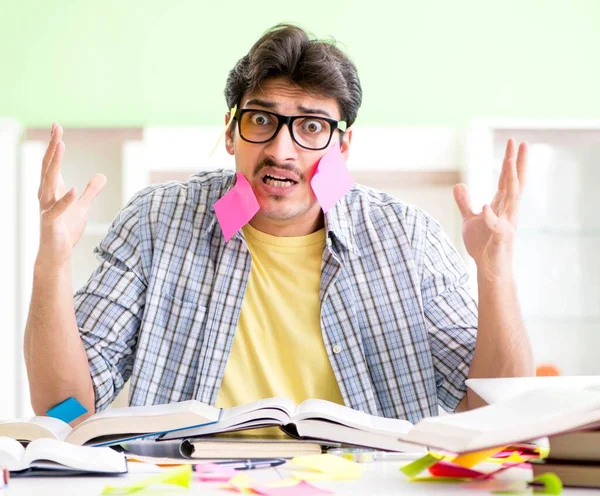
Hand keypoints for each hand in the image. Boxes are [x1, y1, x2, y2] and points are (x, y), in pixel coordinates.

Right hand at [36, 123, 106, 268]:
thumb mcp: (83, 207)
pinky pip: (57, 209)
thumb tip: (101, 176)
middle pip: (48, 166)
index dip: (56, 145)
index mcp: (53, 189)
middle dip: (53, 147)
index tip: (57, 126)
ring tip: (62, 145)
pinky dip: (66, 199)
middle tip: (57, 128)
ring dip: (55, 164)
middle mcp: (46, 195)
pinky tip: (74, 189)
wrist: (56, 254)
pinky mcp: (51, 223)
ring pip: (49, 182)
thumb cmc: (66, 230)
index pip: (53, 163)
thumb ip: (91, 191)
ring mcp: (46, 208)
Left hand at [453, 138, 527, 281]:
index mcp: (501, 205)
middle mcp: (507, 211)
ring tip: (509, 163)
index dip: (509, 161)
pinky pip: (497, 226)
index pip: (506, 179)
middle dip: (517, 163)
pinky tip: (486, 207)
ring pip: (511, 199)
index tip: (513, 142)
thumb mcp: (470, 220)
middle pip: (514, 183)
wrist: (489, 269)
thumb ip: (465, 203)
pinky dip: (491, 217)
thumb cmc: (483, 245)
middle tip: (520, 143)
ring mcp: (506, 224)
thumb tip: (458, 184)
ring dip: (511, 181)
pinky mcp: (500, 239)